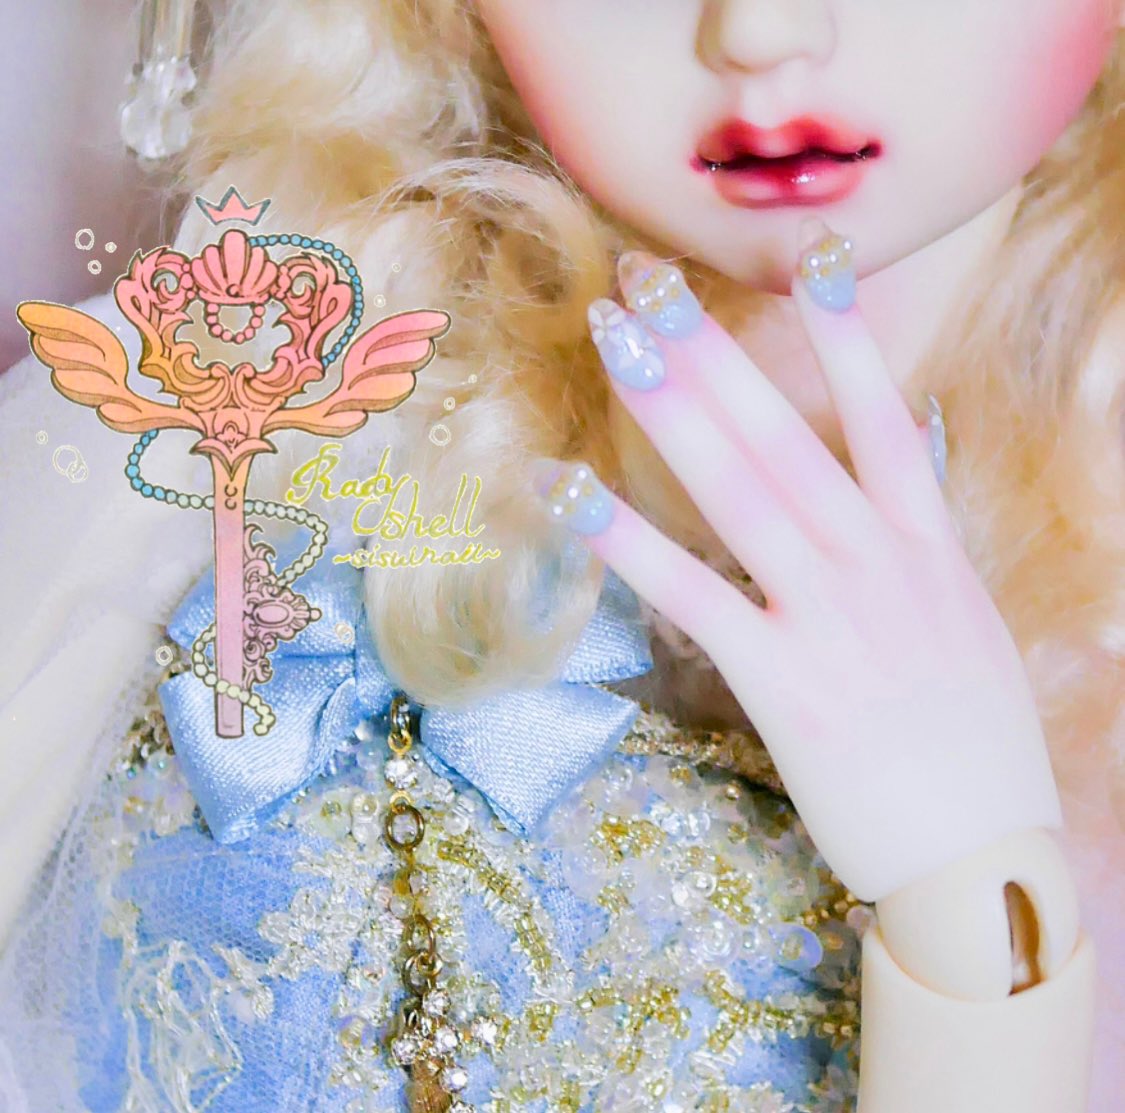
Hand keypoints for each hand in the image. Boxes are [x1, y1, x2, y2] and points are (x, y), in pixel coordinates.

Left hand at [530, 218, 1061, 901]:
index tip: (806, 251)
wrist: (984, 860)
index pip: (881, 411)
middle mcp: (878, 563)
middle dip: (713, 347)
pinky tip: (567, 490)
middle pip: (783, 431)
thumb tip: (908, 435)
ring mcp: (830, 619)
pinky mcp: (782, 681)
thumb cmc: (975, 743)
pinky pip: (692, 592)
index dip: (843, 328)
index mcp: (927, 544)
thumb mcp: (962, 617)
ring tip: (611, 335)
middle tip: (648, 274)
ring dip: (671, 406)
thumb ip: (923, 525)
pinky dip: (625, 540)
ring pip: (740, 489)